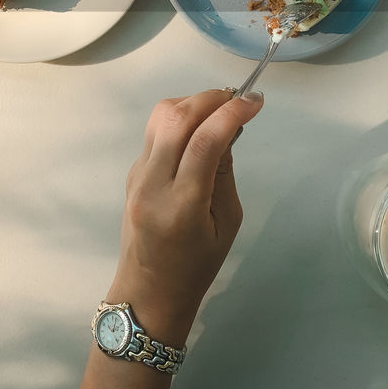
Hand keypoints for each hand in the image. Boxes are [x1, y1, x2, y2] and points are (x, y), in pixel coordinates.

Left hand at [105, 89, 263, 342]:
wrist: (148, 290)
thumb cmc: (197, 267)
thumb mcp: (227, 224)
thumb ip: (225, 173)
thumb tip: (227, 129)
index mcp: (182, 205)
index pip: (205, 142)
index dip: (232, 113)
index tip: (256, 101)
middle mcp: (152, 183)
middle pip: (175, 118)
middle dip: (210, 99)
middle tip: (238, 99)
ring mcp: (137, 175)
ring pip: (159, 117)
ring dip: (191, 103)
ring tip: (219, 112)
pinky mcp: (132, 172)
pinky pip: (156, 133)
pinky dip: (180, 121)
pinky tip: (199, 132)